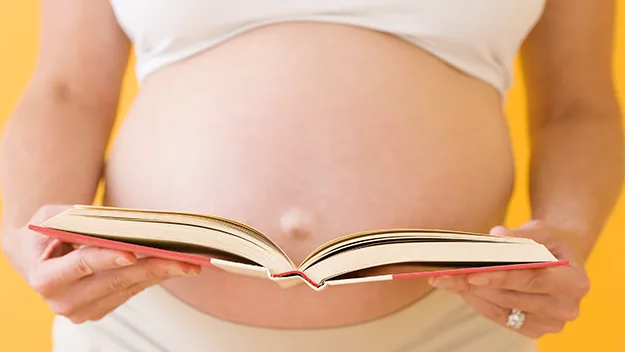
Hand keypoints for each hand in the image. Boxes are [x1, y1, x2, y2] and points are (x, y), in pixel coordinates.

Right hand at [1, 204, 201, 323]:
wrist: (36, 257)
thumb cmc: (47, 232)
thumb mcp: (51, 218)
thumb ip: (77, 221)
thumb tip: (119, 224)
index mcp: (45, 277)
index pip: (81, 265)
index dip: (107, 258)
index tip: (133, 252)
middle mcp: (64, 301)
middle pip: (116, 280)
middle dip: (153, 267)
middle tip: (184, 259)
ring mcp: (84, 309)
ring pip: (130, 287)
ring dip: (163, 274)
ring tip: (191, 262)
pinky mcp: (101, 310)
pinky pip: (133, 291)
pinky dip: (156, 276)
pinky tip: (177, 266)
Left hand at [428, 220, 590, 337]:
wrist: (561, 259)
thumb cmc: (550, 242)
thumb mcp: (541, 230)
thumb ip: (520, 234)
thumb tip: (496, 235)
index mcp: (575, 282)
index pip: (532, 280)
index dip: (502, 278)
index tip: (473, 274)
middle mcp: (565, 308)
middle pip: (511, 297)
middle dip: (476, 284)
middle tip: (445, 274)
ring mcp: (549, 323)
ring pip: (500, 309)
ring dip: (469, 293)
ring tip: (443, 278)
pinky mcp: (532, 329)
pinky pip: (498, 316)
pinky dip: (476, 301)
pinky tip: (456, 287)